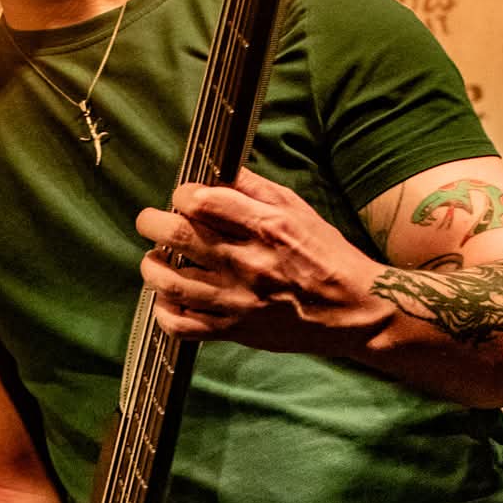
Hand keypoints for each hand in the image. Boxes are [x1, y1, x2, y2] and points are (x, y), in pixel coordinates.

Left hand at [136, 166, 380, 352]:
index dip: (182, 194)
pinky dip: (165, 314)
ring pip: (173, 284)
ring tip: (153, 261)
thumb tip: (217, 171)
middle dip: (153, 224)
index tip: (182, 198)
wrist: (353, 310)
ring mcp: (239, 300)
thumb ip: (255, 189)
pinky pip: (185, 327)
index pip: (203, 201)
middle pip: (179, 237)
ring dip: (152, 269)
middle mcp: (248, 262)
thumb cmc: (326, 254)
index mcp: (265, 226)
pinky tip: (165, 301)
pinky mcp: (236, 330)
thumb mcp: (297, 209)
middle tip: (149, 222)